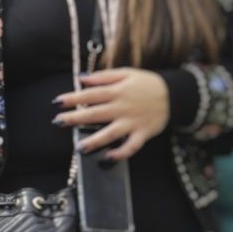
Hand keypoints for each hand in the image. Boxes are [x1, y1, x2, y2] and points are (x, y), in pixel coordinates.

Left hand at [54, 68, 169, 161]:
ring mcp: (133, 122)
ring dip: (96, 140)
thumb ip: (103, 76)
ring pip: (112, 133)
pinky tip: (108, 157)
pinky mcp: (143, 133)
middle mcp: (123, 107)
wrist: (175, 94)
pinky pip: (132, 146)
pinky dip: (121, 153)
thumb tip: (81, 78)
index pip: (91, 94)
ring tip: (80, 147)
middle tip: (58, 122)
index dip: (73, 98)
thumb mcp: (126, 74)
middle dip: (76, 118)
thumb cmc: (146, 84)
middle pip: (96, 113)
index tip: (57, 102)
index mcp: (118, 91)